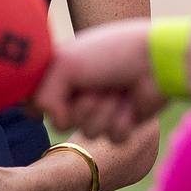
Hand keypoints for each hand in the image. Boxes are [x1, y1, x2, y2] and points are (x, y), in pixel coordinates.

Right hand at [34, 18, 165, 141]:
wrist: (154, 60)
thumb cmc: (109, 53)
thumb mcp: (64, 63)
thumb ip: (43, 94)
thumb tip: (53, 121)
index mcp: (57, 74)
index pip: (35, 103)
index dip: (47, 102)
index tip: (61, 87)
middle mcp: (75, 93)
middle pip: (62, 122)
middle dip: (83, 104)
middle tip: (96, 84)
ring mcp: (97, 109)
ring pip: (89, 131)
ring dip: (104, 110)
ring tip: (116, 90)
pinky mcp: (120, 123)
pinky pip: (112, 138)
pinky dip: (122, 120)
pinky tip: (130, 102)